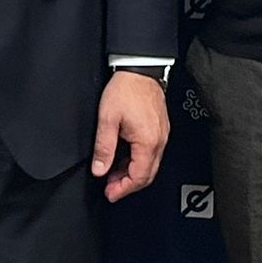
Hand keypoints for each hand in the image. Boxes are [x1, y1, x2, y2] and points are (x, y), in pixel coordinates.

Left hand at [90, 71, 169, 203]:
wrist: (140, 69)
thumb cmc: (126, 89)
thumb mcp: (107, 119)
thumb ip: (103, 147)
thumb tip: (99, 169)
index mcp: (148, 142)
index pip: (139, 177)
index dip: (123, 189)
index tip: (110, 193)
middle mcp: (159, 141)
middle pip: (147, 174)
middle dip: (128, 184)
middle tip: (110, 187)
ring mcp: (161, 135)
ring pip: (150, 164)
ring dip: (132, 172)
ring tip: (113, 172)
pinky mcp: (160, 128)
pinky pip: (151, 152)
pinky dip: (137, 160)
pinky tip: (124, 157)